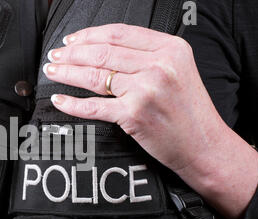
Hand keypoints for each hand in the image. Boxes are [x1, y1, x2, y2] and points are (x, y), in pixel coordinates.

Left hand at [43, 24, 257, 218]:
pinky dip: (72, 104)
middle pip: (103, 53)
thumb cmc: (190, 111)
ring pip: (95, 76)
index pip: (119, 33)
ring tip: (53, 72)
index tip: (72, 40)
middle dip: (72, 53)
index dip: (89, 35)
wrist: (204, 145)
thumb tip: (105, 50)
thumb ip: (148, 55)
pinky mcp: (134, 115)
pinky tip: (60, 99)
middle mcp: (158, 66)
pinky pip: (94, 106)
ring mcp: (146, 90)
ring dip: (67, 72)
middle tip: (55, 56)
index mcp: (170, 49)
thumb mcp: (178, 70)